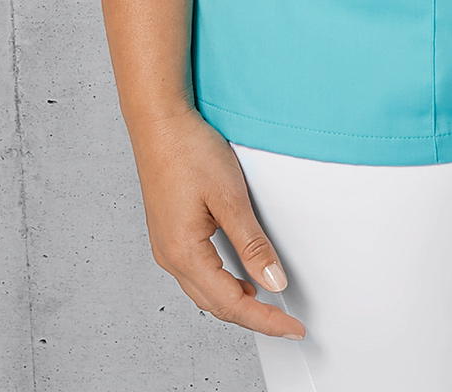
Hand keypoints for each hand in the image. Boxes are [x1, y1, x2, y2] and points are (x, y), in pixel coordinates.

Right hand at [126, 106, 305, 338]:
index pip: (231, 304)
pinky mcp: (169, 234)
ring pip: (205, 293)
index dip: (266, 320)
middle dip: (254, 319)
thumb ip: (252, 244)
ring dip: (236, 304)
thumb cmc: (188, 150)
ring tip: (268, 307)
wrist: (159, 122)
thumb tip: (273, 282)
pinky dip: (221, 285)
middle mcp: (170, 257)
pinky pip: (197, 275)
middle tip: (287, 325)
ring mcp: (166, 247)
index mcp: (184, 253)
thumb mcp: (229, 196)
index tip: (293, 329)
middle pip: (217, 305)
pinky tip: (238, 278)